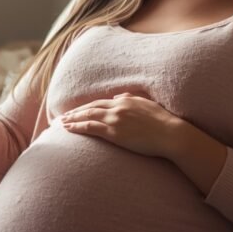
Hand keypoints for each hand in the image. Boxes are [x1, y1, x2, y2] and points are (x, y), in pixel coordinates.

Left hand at [60, 93, 184, 157]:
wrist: (171, 134)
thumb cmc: (163, 122)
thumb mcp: (147, 104)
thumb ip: (132, 99)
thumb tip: (118, 97)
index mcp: (126, 100)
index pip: (100, 102)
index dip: (86, 106)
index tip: (77, 110)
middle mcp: (118, 107)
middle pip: (90, 108)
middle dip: (75, 112)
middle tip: (63, 117)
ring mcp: (115, 119)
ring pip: (88, 116)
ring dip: (72, 119)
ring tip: (61, 124)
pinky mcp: (114, 132)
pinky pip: (91, 127)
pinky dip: (78, 127)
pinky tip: (68, 129)